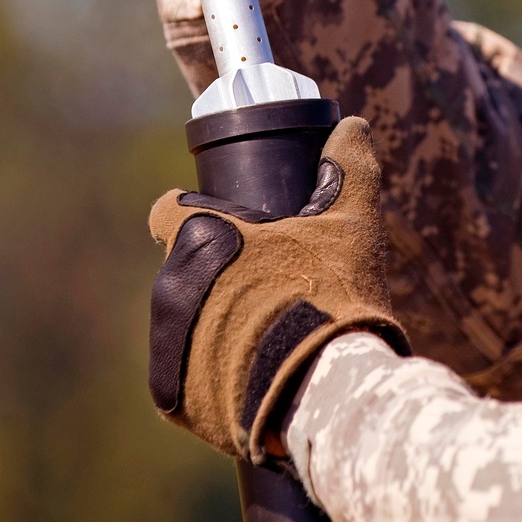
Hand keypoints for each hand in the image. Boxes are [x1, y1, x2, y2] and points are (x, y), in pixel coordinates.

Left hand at [147, 118, 409, 462]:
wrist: (327, 391)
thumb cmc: (336, 296)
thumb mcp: (353, 220)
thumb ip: (349, 165)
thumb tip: (352, 124)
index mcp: (199, 237)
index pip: (170, 212)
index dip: (193, 213)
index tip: (224, 225)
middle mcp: (170, 287)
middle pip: (185, 270)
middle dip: (217, 274)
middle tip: (267, 287)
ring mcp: (167, 345)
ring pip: (184, 322)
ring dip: (213, 322)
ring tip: (266, 335)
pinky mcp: (172, 397)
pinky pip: (186, 376)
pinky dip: (210, 373)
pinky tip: (252, 373)